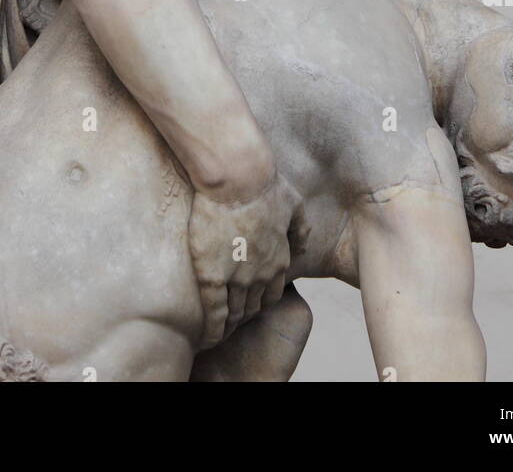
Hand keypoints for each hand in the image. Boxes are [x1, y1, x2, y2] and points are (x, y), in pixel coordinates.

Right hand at [188, 172, 307, 348]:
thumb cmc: (264, 184)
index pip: (272, 293)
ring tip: (218, 330)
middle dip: (244, 314)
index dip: (260, 298)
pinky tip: (208, 335)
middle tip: (232, 318)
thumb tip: (304, 243)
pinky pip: (214, 312)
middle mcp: (260, 275)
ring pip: (234, 312)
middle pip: (253, 306)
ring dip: (228, 324)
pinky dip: (212, 327)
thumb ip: (299, 226)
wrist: (237, 177)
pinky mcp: (212, 275)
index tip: (250, 299)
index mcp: (278, 260)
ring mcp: (236, 278)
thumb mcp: (293, 204)